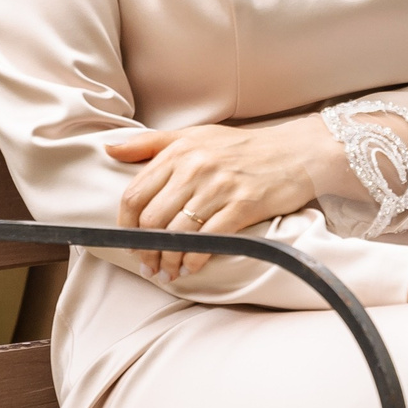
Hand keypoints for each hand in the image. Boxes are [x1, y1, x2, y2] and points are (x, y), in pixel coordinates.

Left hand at [108, 118, 327, 278]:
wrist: (297, 152)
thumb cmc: (244, 147)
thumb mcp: (195, 135)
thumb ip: (150, 143)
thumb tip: (109, 149)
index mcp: (179, 151)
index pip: (135, 194)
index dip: (125, 225)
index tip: (130, 240)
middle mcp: (196, 167)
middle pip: (151, 220)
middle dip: (145, 250)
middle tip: (148, 264)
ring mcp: (219, 187)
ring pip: (177, 235)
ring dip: (168, 261)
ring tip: (168, 272)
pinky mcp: (243, 206)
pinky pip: (208, 241)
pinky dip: (194, 260)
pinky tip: (191, 268)